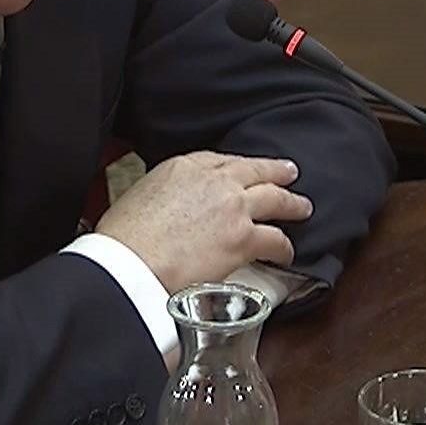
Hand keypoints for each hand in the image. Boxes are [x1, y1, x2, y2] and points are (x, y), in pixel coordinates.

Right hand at [94, 151, 312, 293]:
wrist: (131, 264)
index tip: (243, 170)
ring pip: (275, 199)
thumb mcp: (137, 197)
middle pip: (255, 170)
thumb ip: (161, 196)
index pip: (219, 160)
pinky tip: (287, 252)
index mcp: (183, 167)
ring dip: (292, 204)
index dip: (237, 166)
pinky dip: (284, 247)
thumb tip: (165, 212)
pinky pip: (275, 240)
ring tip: (302, 208)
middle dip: (275, 171)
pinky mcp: (243, 239)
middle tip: (288, 172)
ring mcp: (233, 207)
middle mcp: (214, 180)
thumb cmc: (123, 240)